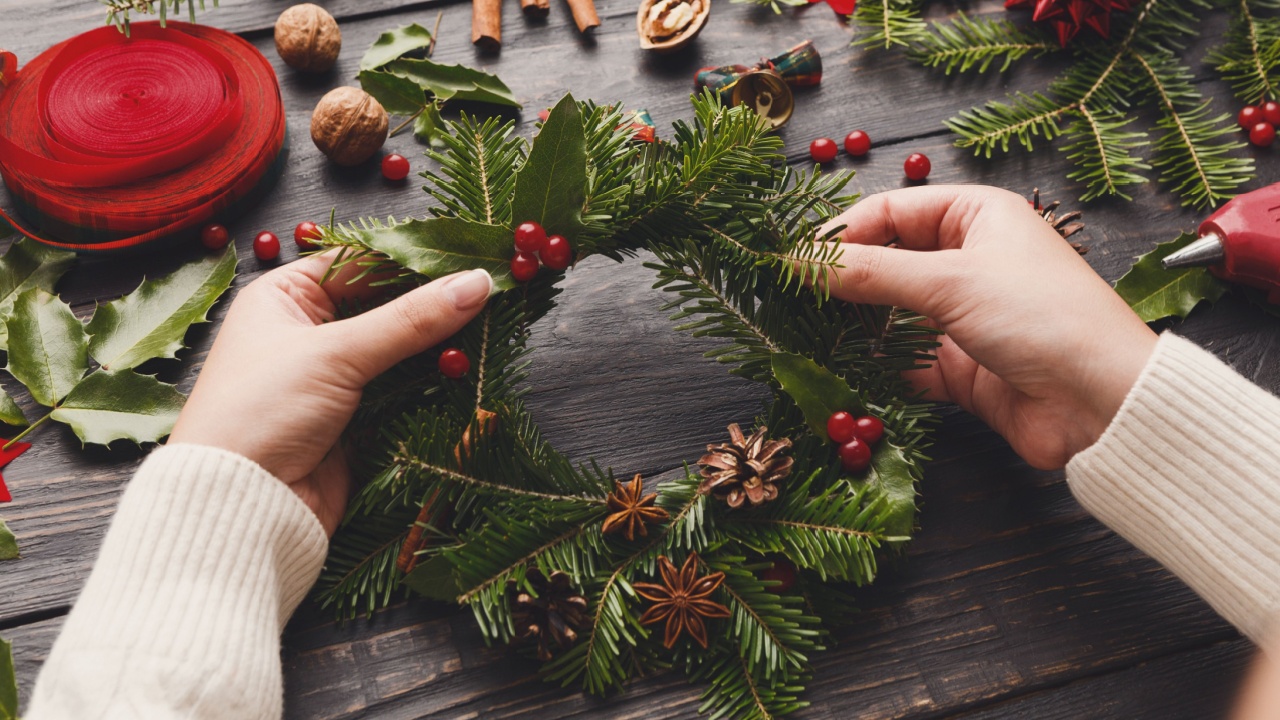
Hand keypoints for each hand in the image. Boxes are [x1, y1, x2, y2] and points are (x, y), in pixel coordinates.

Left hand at [169, 254, 491, 534]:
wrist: (239, 505)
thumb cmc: (260, 411)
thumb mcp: (336, 353)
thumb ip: (411, 319)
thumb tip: (476, 283)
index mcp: (285, 298)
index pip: (361, 263)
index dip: (414, 261)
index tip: (469, 259)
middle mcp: (308, 333)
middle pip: (386, 307)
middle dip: (434, 306)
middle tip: (491, 295)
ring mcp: (333, 379)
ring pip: (401, 352)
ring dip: (438, 348)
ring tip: (489, 331)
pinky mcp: (355, 421)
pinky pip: (404, 392)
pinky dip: (432, 385)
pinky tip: (467, 373)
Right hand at [817, 185, 1156, 469]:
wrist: (1103, 402)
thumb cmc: (1042, 317)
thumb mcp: (949, 281)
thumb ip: (869, 272)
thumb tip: (800, 262)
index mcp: (976, 216)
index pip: (889, 211)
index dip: (840, 233)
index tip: (793, 260)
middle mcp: (969, 260)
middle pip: (885, 263)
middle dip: (841, 282)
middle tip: (791, 299)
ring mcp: (963, 316)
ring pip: (890, 315)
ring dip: (854, 327)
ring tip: (807, 335)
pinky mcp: (961, 368)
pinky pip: (904, 361)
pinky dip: (875, 367)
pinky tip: (842, 371)